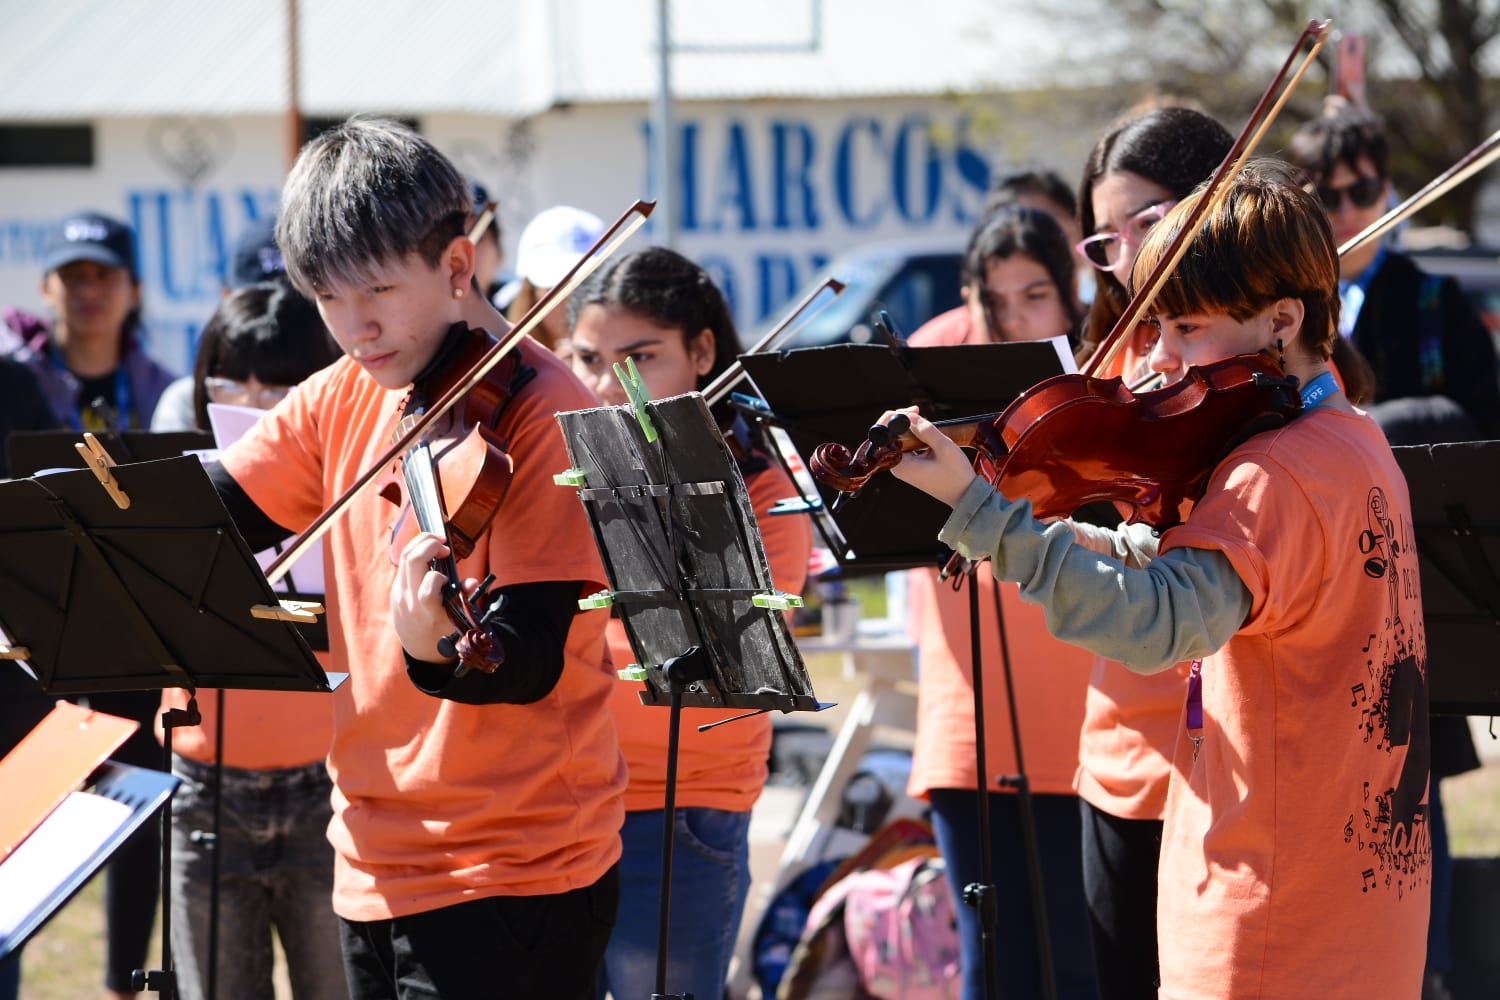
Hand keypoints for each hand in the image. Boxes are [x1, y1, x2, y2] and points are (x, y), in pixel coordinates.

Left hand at [390, 531, 462, 661]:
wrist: (418, 644)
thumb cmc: (441, 629)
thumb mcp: (457, 618)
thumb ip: (464, 598)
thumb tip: (472, 582)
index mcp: (427, 612)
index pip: (426, 590)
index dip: (438, 577)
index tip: (446, 578)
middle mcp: (409, 601)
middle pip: (412, 560)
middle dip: (429, 543)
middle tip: (444, 545)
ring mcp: (399, 594)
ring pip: (404, 556)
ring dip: (421, 542)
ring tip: (436, 543)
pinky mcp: (395, 588)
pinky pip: (402, 563)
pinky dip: (416, 552)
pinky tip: (428, 553)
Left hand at [882, 406, 980, 507]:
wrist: (965, 495)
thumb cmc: (956, 475)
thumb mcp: (944, 448)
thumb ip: (926, 430)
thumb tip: (909, 416)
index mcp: (900, 465)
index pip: (884, 436)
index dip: (892, 419)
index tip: (911, 411)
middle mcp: (898, 467)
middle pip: (889, 436)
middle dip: (901, 420)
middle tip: (917, 411)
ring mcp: (904, 468)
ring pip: (899, 440)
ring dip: (908, 427)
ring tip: (921, 417)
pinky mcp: (911, 467)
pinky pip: (907, 446)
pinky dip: (914, 435)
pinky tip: (924, 430)